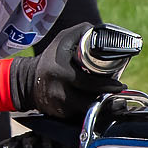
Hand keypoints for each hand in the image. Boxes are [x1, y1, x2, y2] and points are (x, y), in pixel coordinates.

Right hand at [6, 22, 123, 119]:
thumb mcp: (62, 40)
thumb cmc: (50, 59)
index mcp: (61, 72)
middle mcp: (59, 91)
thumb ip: (81, 32)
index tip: (119, 85)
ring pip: (88, 111)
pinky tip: (98, 107)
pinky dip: (91, 112)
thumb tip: (102, 31)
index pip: (89, 83)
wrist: (28, 81)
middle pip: (91, 100)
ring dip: (101, 106)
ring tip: (111, 100)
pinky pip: (81, 116)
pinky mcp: (60, 116)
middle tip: (119, 91)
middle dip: (108, 98)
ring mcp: (59, 106)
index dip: (107, 86)